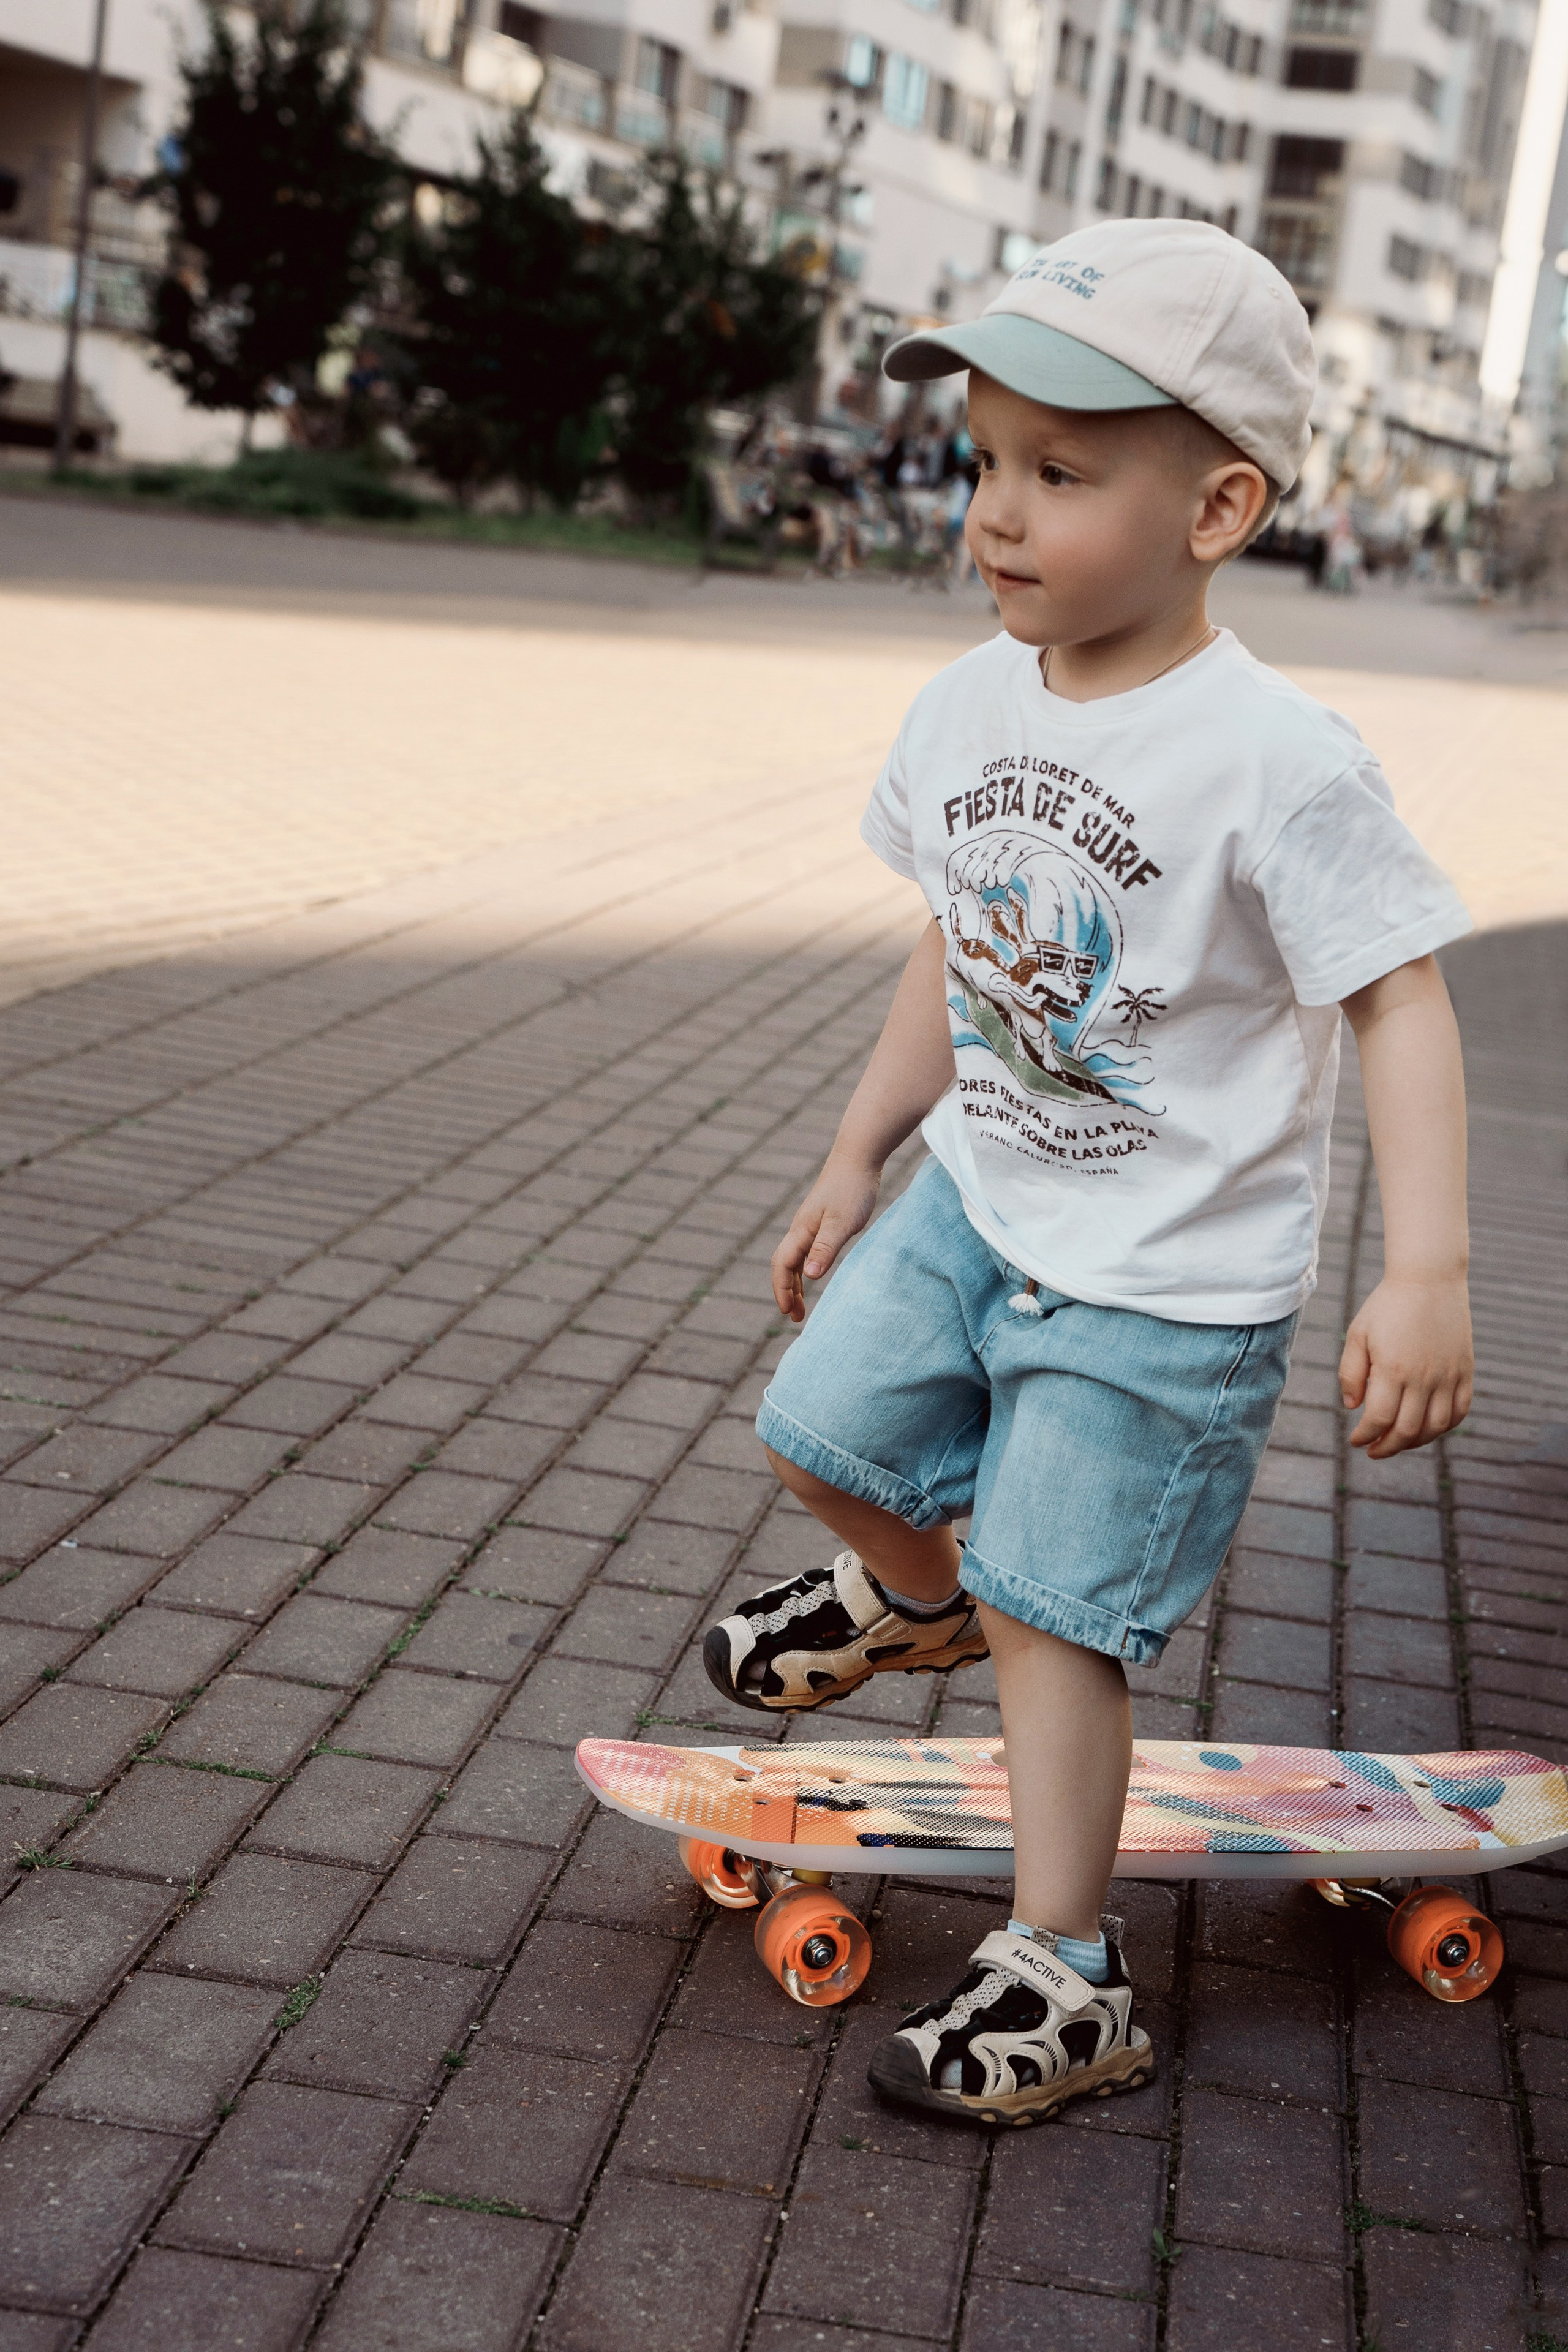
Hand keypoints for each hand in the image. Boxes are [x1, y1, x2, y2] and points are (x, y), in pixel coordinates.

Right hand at [771, 1153, 880, 1321]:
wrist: (859, 1156)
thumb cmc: (852, 1188)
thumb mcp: (841, 1223)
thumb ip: (825, 1249)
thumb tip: (808, 1276)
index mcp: (801, 1230)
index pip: (782, 1266)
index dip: (781, 1290)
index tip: (788, 1313)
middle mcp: (801, 1228)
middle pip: (784, 1265)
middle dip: (785, 1292)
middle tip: (794, 1316)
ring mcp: (811, 1223)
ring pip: (795, 1258)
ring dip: (795, 1281)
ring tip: (802, 1303)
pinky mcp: (823, 1219)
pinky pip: (808, 1249)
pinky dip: (807, 1267)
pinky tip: (817, 1272)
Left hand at [1338, 1275, 1472, 1457]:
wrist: (1429, 1279)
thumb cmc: (1387, 1306)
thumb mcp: (1358, 1335)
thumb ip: (1351, 1373)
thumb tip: (1352, 1407)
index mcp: (1393, 1369)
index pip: (1379, 1419)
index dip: (1365, 1436)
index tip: (1355, 1440)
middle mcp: (1423, 1377)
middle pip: (1407, 1430)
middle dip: (1387, 1447)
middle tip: (1373, 1450)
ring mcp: (1448, 1376)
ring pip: (1436, 1427)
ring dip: (1415, 1442)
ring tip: (1398, 1441)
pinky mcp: (1465, 1371)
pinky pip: (1460, 1411)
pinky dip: (1444, 1427)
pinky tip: (1427, 1428)